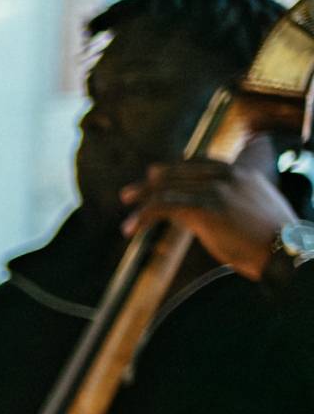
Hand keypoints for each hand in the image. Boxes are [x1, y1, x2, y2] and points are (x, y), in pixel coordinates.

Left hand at [121, 159, 295, 278]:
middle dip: (150, 185)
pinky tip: (132, 228)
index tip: (153, 175)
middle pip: (178, 174)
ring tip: (126, 222)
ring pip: (168, 190)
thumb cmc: (272, 239)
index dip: (172, 169)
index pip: (197, 163)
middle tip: (128, 195)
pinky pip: (165, 206)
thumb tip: (201, 210)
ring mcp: (217, 190)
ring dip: (142, 204)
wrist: (286, 250)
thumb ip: (230, 200)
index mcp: (240, 173)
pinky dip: (144, 216)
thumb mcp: (253, 209)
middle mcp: (227, 176)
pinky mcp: (207, 208)